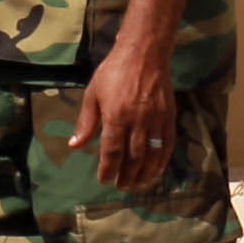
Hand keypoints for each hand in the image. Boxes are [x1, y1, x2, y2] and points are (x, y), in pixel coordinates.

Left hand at [62, 0, 193, 193]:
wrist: (144, 55)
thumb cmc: (112, 73)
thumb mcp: (92, 95)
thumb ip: (86, 122)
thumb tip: (75, 145)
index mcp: (116, 116)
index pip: (112, 150)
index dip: (108, 168)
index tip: (104, 179)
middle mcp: (137, 122)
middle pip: (133, 157)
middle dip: (127, 175)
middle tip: (121, 187)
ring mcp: (156, 120)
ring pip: (152, 154)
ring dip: (145, 172)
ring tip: (138, 184)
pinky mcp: (169, 117)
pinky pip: (167, 144)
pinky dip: (163, 160)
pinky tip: (157, 170)